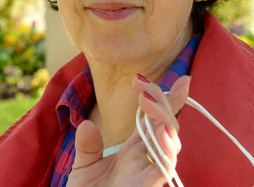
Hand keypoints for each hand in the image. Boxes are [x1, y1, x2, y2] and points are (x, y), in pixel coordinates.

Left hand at [66, 75, 190, 186]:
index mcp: (134, 151)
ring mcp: (148, 173)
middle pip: (165, 126)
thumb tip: (87, 124)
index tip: (162, 78)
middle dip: (164, 102)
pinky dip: (165, 150)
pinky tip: (161, 132)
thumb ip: (87, 147)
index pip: (152, 120)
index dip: (158, 99)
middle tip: (153, 83)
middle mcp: (145, 160)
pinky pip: (163, 168)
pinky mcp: (147, 186)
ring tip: (152, 100)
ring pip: (170, 145)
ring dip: (165, 120)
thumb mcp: (84, 168)